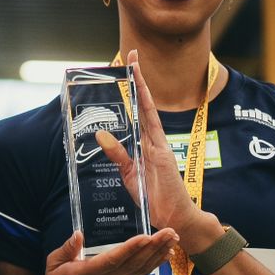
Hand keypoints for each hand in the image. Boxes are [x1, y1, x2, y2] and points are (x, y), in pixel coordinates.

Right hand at [41, 229, 177, 274]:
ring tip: (173, 239)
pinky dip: (155, 265)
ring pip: (140, 270)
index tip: (146, 237)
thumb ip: (65, 249)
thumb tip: (78, 234)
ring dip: (158, 254)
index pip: (112, 262)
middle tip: (169, 233)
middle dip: (153, 248)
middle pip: (133, 265)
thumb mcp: (53, 265)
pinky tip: (166, 254)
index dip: (130, 250)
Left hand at [97, 53, 223, 254]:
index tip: (128, 70)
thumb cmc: (154, 198)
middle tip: (131, 55)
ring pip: (149, 109)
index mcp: (147, 144)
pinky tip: (137, 95)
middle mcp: (155, 139)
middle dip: (138, 79)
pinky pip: (151, 128)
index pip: (139, 111)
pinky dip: (145, 110)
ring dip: (142, 87)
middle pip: (144, 103)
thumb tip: (101, 135)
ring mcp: (160, 144)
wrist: (174, 218)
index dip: (134, 91)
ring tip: (134, 64)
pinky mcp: (162, 153)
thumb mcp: (129, 174)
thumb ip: (117, 155)